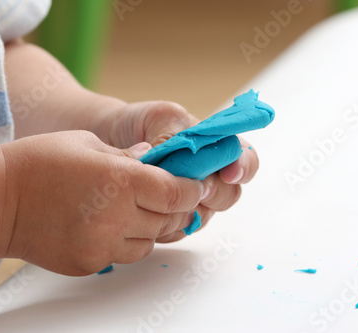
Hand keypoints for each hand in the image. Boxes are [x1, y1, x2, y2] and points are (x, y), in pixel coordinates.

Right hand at [1, 130, 203, 275]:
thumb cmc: (40, 162)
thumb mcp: (89, 143)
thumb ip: (128, 157)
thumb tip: (154, 161)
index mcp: (121, 180)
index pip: (179, 194)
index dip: (190, 189)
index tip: (191, 185)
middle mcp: (117, 216)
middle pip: (170, 221)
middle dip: (175, 208)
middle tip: (166, 197)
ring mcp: (103, 245)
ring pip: (151, 242)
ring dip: (151, 227)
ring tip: (132, 210)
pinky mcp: (90, 262)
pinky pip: (124, 256)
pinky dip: (126, 241)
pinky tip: (108, 225)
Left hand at [106, 101, 259, 241]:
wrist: (112, 141)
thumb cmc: (141, 126)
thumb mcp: (160, 118)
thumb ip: (177, 136)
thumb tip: (182, 158)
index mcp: (216, 148)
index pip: (246, 160)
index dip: (243, 168)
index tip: (229, 173)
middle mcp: (210, 177)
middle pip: (228, 195)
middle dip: (211, 194)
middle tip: (190, 188)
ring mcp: (193, 201)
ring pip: (203, 216)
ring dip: (184, 211)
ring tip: (157, 197)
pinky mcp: (174, 218)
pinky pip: (178, 230)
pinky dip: (165, 224)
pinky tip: (147, 211)